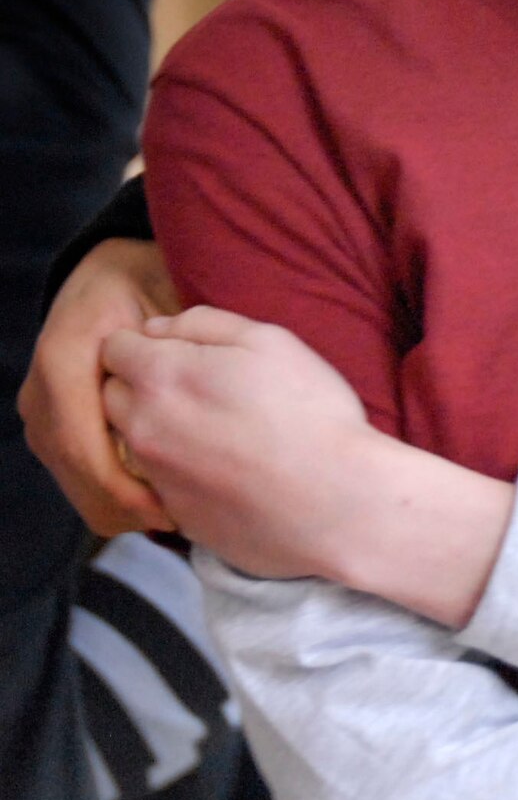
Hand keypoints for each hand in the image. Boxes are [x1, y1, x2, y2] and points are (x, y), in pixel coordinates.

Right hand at [20, 238, 181, 533]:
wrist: (111, 279)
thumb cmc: (148, 287)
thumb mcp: (164, 299)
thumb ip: (172, 345)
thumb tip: (193, 393)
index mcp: (63, 359)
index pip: (80, 442)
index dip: (122, 486)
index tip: (169, 509)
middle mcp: (42, 392)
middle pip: (76, 474)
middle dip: (129, 508)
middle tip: (188, 521)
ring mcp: (43, 415)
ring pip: (77, 486)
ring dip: (125, 509)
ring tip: (181, 512)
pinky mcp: (54, 431)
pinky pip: (81, 480)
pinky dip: (118, 499)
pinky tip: (163, 498)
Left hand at [99, 306, 513, 624]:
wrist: (337, 502)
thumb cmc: (311, 414)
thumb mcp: (271, 341)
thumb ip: (205, 323)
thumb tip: (159, 328)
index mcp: (161, 376)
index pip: (115, 348)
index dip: (147, 345)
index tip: (182, 354)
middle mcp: (144, 427)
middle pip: (113, 395)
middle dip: (142, 387)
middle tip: (199, 391)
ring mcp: (156, 477)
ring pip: (133, 442)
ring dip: (159, 431)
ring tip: (217, 432)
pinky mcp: (175, 515)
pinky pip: (161, 484)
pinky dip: (183, 473)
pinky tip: (230, 470)